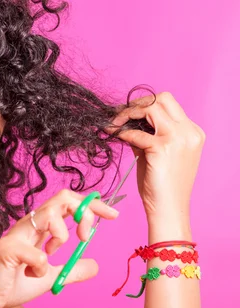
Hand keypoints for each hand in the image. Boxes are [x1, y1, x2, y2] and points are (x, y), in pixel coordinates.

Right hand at [0, 189, 118, 307]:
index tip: (112, 214)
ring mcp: (17, 235)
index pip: (68, 203)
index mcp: (39, 227)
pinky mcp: (8, 249)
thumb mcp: (51, 277)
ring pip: (49, 215)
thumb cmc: (12, 283)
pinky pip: (37, 255)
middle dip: (83, 212)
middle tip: (86, 235)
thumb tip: (95, 264)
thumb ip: (72, 270)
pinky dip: (42, 268)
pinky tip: (31, 275)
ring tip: (52, 255)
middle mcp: (29, 225)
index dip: (91, 204)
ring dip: (62, 237)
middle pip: (61, 198)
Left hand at [108, 92, 205, 222]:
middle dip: (138, 103)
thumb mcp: (157, 154)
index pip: (169, 104)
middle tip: (120, 114)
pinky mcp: (163, 148)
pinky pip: (136, 133)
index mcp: (192, 133)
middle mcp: (189, 132)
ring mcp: (178, 139)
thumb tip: (127, 122)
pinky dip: (122, 133)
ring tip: (114, 123)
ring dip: (128, 113)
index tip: (128, 112)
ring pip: (151, 107)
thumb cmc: (161, 185)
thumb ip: (147, 135)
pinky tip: (113, 136)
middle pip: (163, 98)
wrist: (168, 209)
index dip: (145, 104)